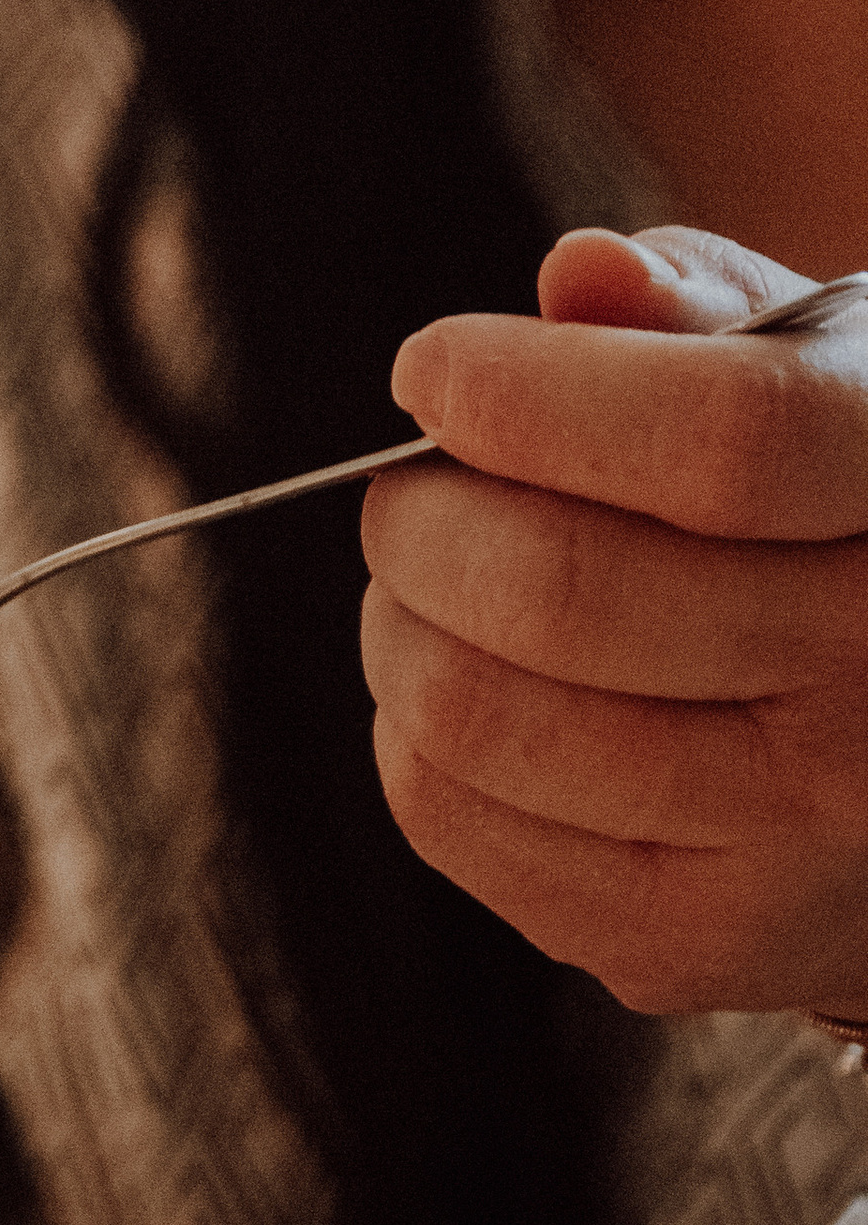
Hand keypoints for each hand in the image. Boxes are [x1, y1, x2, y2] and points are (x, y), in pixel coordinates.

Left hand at [360, 226, 867, 1015]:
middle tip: (416, 490)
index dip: (531, 396)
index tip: (431, 370)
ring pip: (478, 715)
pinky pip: (453, 819)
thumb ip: (698, 315)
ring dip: (401, 623)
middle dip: (425, 515)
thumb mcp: (826, 377)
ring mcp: (799, 843)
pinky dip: (414, 732)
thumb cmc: (843, 516)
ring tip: (434, 582)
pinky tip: (477, 682)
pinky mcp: (693, 946)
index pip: (721, 443)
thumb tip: (579, 278)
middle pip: (563, 590)